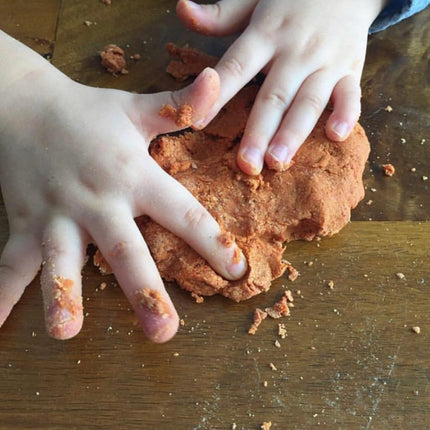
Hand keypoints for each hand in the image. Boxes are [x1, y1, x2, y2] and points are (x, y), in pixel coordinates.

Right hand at [0, 39, 246, 341]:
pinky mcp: (25, 222)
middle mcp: (98, 200)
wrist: (22, 103)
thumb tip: (216, 80)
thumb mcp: (137, 109)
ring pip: (61, 260)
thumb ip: (181, 104)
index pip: (183, 213)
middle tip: (164, 332)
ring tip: (67, 333)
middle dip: (145, 291)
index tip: (236, 271)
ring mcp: (57, 214)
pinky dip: (1, 292)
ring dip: (63, 295)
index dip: (212, 242)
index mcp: (134, 175)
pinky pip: (11, 261)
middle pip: (124, 249)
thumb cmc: (89, 113)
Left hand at [177, 0, 386, 173]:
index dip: (217, 96)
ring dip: (294, 133)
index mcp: (267, 32)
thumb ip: (220, 14)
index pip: (237, 66)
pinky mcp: (351, 68)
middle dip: (259, 132)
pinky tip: (336, 136)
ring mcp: (326, 61)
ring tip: (278, 161)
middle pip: (274, 96)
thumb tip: (182, 11)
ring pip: (309, 101)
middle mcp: (296, 50)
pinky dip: (347, 114)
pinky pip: (351, 93)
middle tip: (246, 164)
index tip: (197, 122)